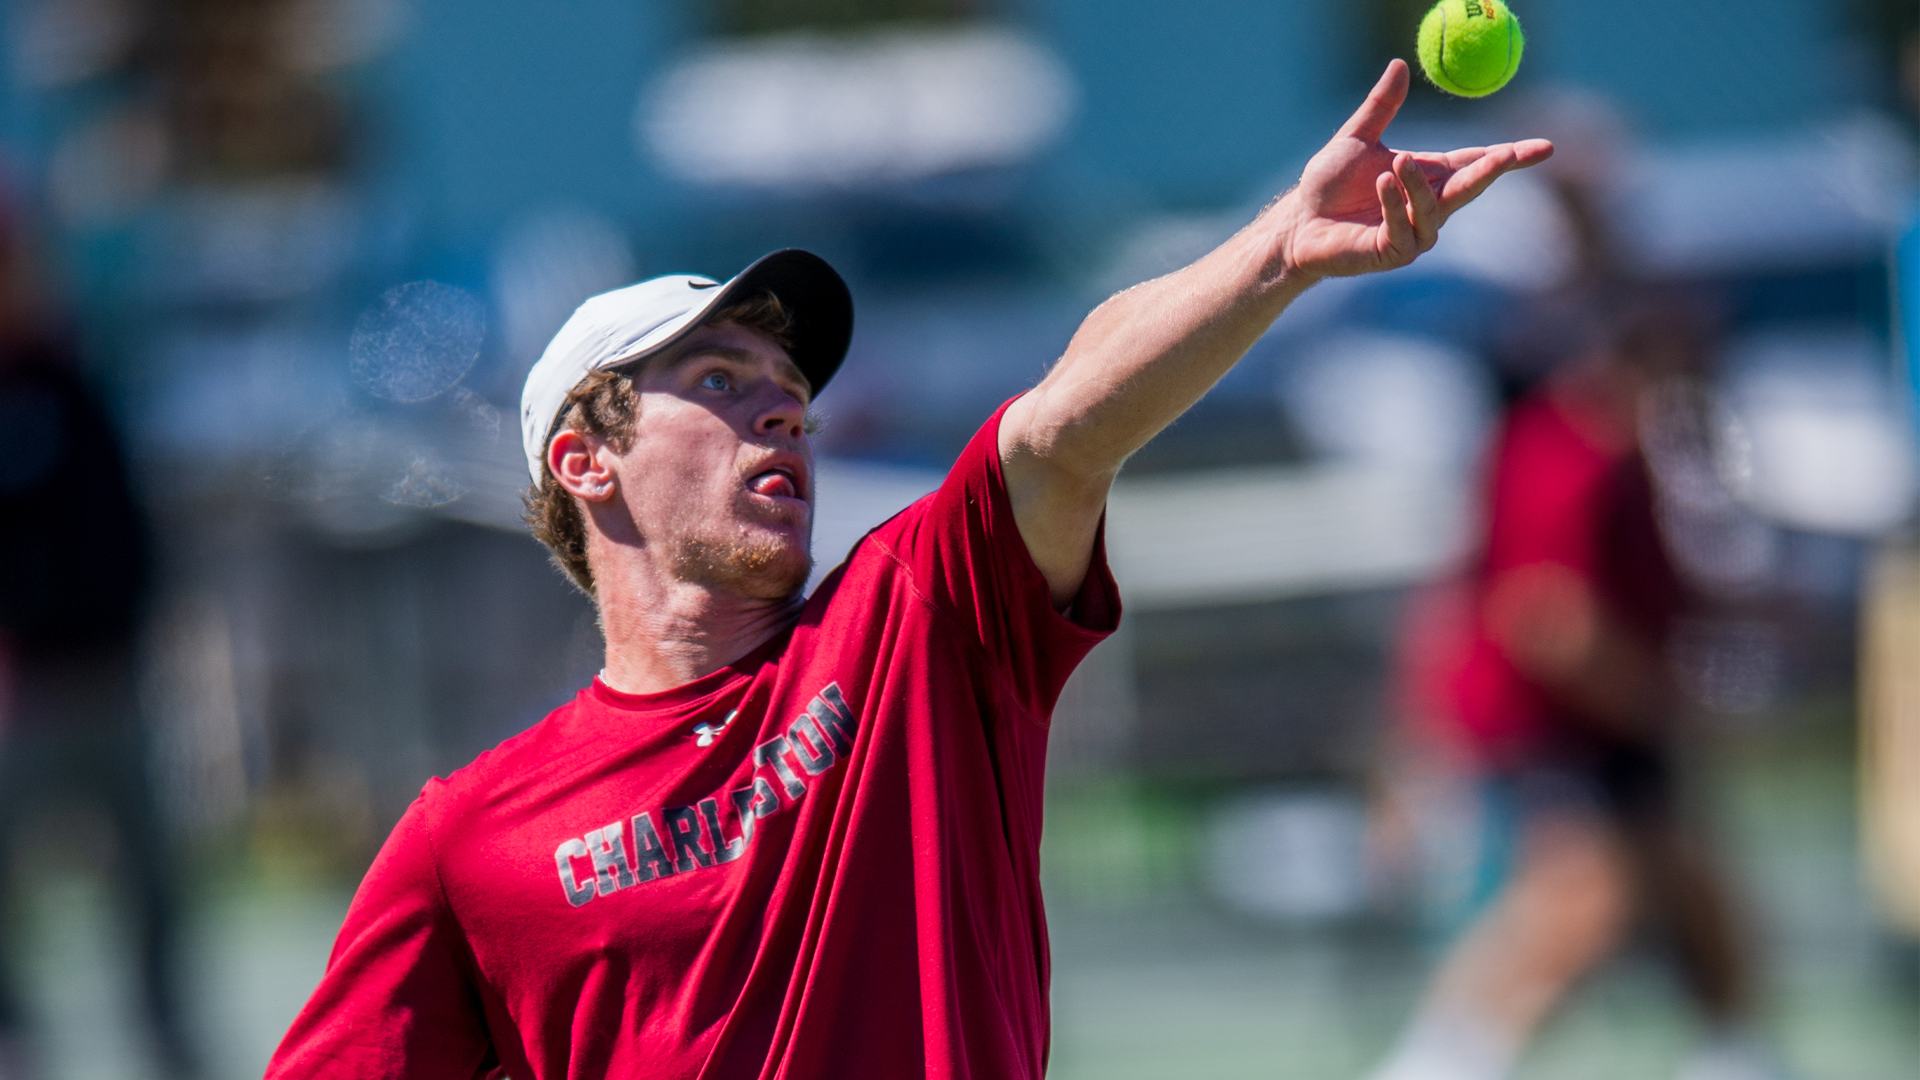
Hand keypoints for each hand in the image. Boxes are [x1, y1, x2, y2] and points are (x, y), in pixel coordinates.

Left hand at [1272, 60, 1553, 280]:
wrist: (1299, 221)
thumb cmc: (1328, 184)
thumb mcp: (1356, 138)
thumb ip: (1380, 106)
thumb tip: (1398, 64)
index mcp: (1429, 176)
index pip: (1478, 163)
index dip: (1512, 157)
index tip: (1545, 146)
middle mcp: (1429, 205)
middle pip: (1473, 187)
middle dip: (1494, 171)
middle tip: (1506, 155)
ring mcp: (1415, 232)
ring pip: (1436, 209)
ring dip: (1420, 186)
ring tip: (1397, 163)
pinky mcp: (1394, 253)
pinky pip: (1406, 229)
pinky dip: (1397, 204)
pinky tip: (1382, 186)